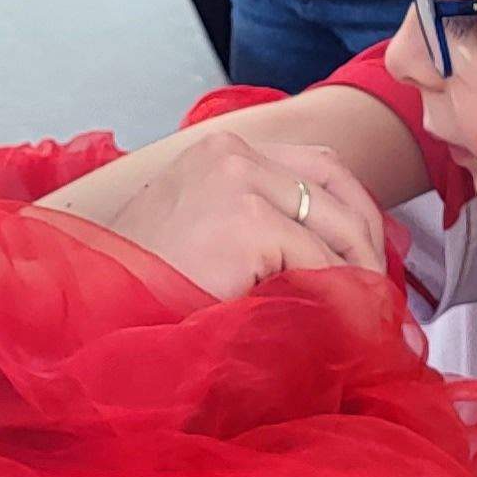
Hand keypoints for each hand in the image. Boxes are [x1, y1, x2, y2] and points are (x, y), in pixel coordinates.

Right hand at [49, 132, 384, 300]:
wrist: (93, 312)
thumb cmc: (139, 286)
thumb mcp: (201, 234)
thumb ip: (257, 224)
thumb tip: (332, 258)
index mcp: (220, 150)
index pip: (318, 165)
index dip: (355, 212)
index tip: (370, 257)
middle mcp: (231, 153)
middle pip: (336, 185)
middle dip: (368, 243)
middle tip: (383, 295)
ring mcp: (238, 182)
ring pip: (335, 228)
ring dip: (360, 277)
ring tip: (367, 319)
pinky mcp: (246, 224)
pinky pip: (321, 266)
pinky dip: (341, 299)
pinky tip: (342, 326)